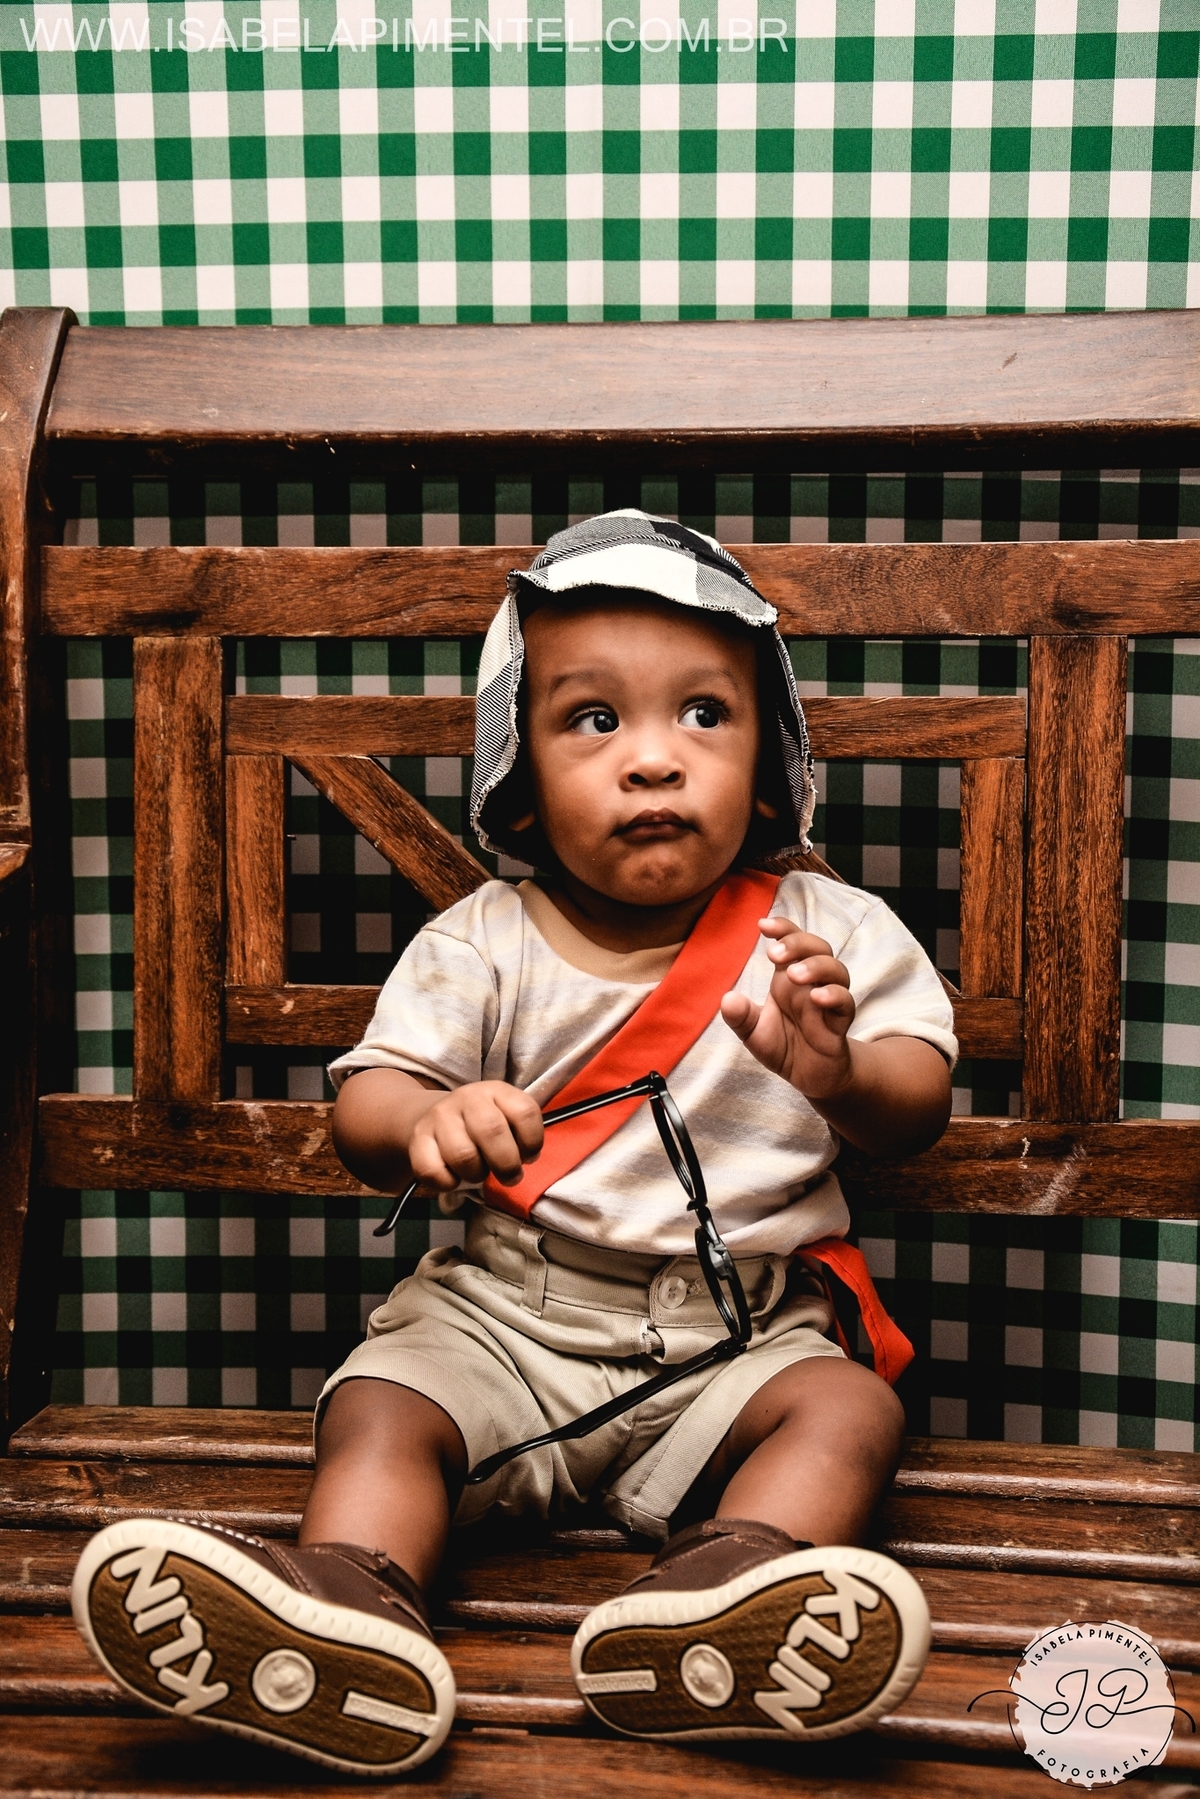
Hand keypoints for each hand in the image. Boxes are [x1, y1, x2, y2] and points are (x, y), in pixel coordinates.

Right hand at [407, 1080, 543, 1191]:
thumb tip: (526, 1159)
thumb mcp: (507, 1119)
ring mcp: (440, 1116)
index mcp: (497, 1091)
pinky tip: (454, 1177)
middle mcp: (468, 1097)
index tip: (528, 1156)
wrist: (435, 1117)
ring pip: (463, 1155)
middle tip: (509, 1177)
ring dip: (476, 1174)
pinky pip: (433, 1170)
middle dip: (506, 1164)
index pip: (525, 1112)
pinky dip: (448, 1183)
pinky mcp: (418, 1139)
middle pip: (492, 1131)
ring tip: (478, 1172)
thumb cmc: (481, 1126)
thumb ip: (522, 1135)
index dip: (532, 1142)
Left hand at [720, 919, 855, 1099]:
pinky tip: (816, 998)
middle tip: (773, 954)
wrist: (809, 1077)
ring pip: (837, 969)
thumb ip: (740, 1017)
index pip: (792, 941)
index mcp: (788, 978)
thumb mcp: (754, 1033)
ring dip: (816, 966)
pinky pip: (846, 1002)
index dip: (782, 928)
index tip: (762, 925)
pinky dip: (834, 995)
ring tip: (794, 974)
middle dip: (798, 943)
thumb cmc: (785, 1046)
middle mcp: (811, 984)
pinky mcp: (840, 1024)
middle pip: (818, 947)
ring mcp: (828, 1002)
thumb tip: (727, 999)